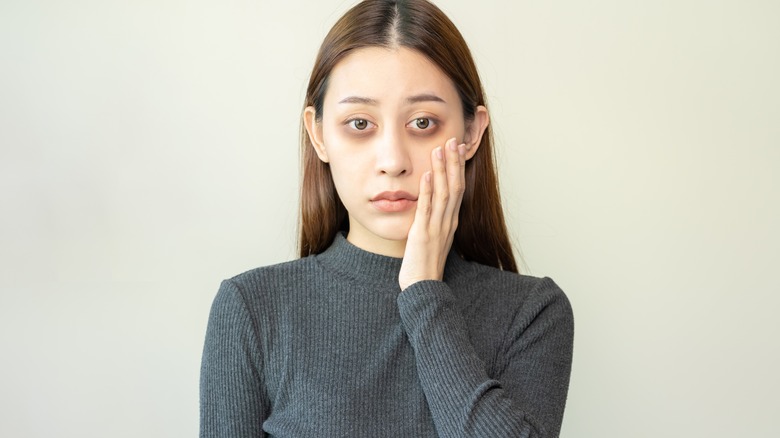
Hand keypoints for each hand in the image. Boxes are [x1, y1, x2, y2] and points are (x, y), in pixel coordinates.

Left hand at [399, 137, 467, 290]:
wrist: (422, 287)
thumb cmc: (425, 264)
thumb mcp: (433, 237)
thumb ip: (434, 220)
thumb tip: (431, 205)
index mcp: (450, 221)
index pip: (458, 188)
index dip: (458, 167)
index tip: (458, 148)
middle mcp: (448, 222)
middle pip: (455, 186)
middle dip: (454, 162)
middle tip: (454, 139)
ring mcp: (437, 227)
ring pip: (444, 193)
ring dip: (443, 170)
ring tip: (441, 149)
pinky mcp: (423, 234)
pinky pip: (427, 209)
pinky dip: (428, 190)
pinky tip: (427, 175)